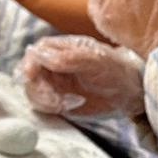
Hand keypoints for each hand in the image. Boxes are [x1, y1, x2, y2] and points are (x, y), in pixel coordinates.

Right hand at [17, 36, 145, 116]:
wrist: (129, 92)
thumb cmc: (115, 69)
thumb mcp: (95, 60)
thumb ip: (68, 57)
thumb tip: (41, 56)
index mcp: (58, 49)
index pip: (34, 54)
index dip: (29, 64)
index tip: (30, 76)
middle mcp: (51, 66)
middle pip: (28, 76)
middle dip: (38, 89)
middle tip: (54, 99)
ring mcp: (53, 84)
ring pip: (33, 92)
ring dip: (45, 100)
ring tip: (64, 103)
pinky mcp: (57, 101)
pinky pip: (43, 106)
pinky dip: (51, 109)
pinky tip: (69, 106)